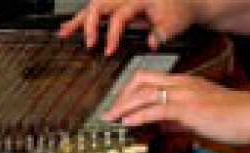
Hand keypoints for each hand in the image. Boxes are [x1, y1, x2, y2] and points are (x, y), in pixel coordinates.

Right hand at [58, 0, 196, 54]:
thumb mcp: (176, 24)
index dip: (112, 34)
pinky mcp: (116, 5)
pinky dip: (81, 19)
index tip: (108, 51)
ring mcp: (120, 0)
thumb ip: (163, 33)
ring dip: (77, 20)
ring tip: (64, 33)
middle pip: (100, 5)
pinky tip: (68, 27)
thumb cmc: (179, 12)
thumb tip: (151, 43)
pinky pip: (95, 10)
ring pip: (94, 6)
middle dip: (90, 24)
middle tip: (89, 43)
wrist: (185, 2)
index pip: (120, 15)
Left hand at [102, 72, 249, 143]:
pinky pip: (157, 108)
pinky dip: (139, 114)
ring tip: (112, 118)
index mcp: (185, 84)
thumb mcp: (198, 117)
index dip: (129, 92)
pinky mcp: (189, 107)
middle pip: (141, 80)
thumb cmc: (233, 117)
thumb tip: (158, 125)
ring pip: (145, 93)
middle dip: (121, 97)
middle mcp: (183, 84)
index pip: (149, 80)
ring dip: (124, 107)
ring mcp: (186, 94)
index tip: (119, 108)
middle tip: (111, 114)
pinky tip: (128, 122)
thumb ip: (176, 119)